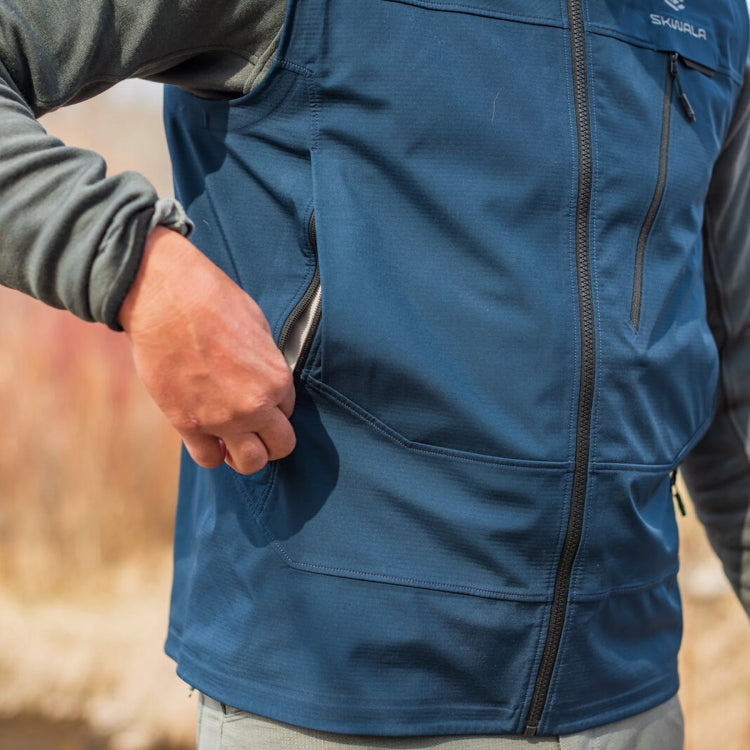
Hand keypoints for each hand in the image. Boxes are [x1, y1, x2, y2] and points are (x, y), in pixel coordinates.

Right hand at [118, 227, 295, 473]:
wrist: (165, 298)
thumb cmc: (214, 303)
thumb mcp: (259, 329)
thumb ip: (266, 365)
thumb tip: (264, 379)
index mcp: (278, 380)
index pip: (289, 413)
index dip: (275, 407)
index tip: (259, 398)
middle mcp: (255, 406)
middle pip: (280, 447)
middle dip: (271, 441)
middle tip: (256, 430)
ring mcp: (221, 419)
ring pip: (249, 463)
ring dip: (245, 456)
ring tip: (234, 441)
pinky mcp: (187, 423)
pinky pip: (208, 459)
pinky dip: (212, 453)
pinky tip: (209, 438)